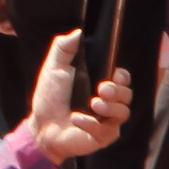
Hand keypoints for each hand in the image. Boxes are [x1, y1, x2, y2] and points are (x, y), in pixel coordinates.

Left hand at [16, 27, 116, 162]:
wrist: (40, 127)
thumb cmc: (49, 98)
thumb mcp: (53, 69)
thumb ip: (64, 48)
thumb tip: (79, 31)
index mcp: (100, 84)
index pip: (123, 78)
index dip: (123, 76)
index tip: (115, 74)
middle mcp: (108, 103)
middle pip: (128, 94)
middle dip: (118, 91)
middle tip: (101, 89)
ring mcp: (107, 121)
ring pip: (124, 112)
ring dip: (110, 107)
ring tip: (93, 104)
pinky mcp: (103, 137)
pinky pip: (108, 130)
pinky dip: (91, 123)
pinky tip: (76, 119)